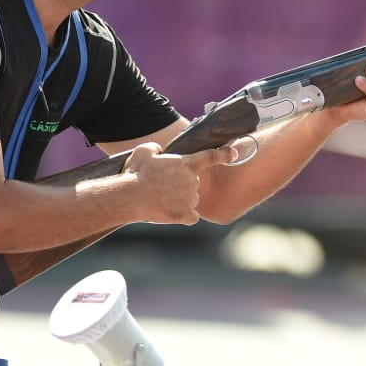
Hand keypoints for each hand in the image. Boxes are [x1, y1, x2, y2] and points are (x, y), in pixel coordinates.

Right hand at [121, 142, 238, 225]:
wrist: (131, 196)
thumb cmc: (136, 173)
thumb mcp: (144, 152)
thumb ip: (156, 149)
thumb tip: (159, 152)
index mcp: (186, 164)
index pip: (211, 156)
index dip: (225, 154)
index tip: (235, 153)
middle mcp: (193, 180)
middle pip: (193, 183)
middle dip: (181, 185)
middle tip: (162, 187)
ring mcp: (191, 198)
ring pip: (191, 200)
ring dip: (181, 201)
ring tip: (161, 200)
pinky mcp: (187, 214)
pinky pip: (191, 217)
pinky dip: (183, 216)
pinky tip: (170, 213)